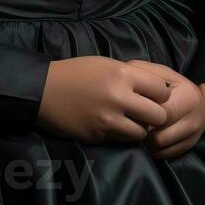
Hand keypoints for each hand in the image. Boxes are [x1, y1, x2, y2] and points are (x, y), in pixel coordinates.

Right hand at [36, 57, 173, 143]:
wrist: (42, 91)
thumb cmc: (76, 72)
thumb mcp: (106, 64)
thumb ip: (131, 77)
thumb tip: (156, 90)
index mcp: (122, 74)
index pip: (162, 90)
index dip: (160, 94)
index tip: (153, 95)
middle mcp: (119, 98)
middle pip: (159, 116)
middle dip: (155, 115)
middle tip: (145, 112)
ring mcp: (108, 120)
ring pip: (142, 133)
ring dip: (139, 128)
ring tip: (129, 120)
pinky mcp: (98, 136)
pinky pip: (122, 139)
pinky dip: (122, 134)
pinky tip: (112, 125)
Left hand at [126, 59, 204, 158]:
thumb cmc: (178, 86)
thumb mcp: (165, 73)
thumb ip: (145, 74)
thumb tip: (125, 84)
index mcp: (188, 99)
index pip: (161, 114)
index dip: (143, 113)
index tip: (132, 108)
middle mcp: (192, 122)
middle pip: (158, 137)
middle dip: (142, 130)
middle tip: (132, 122)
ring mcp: (190, 139)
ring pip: (158, 148)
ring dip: (145, 141)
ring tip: (139, 129)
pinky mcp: (186, 149)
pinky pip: (162, 155)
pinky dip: (151, 148)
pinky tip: (147, 137)